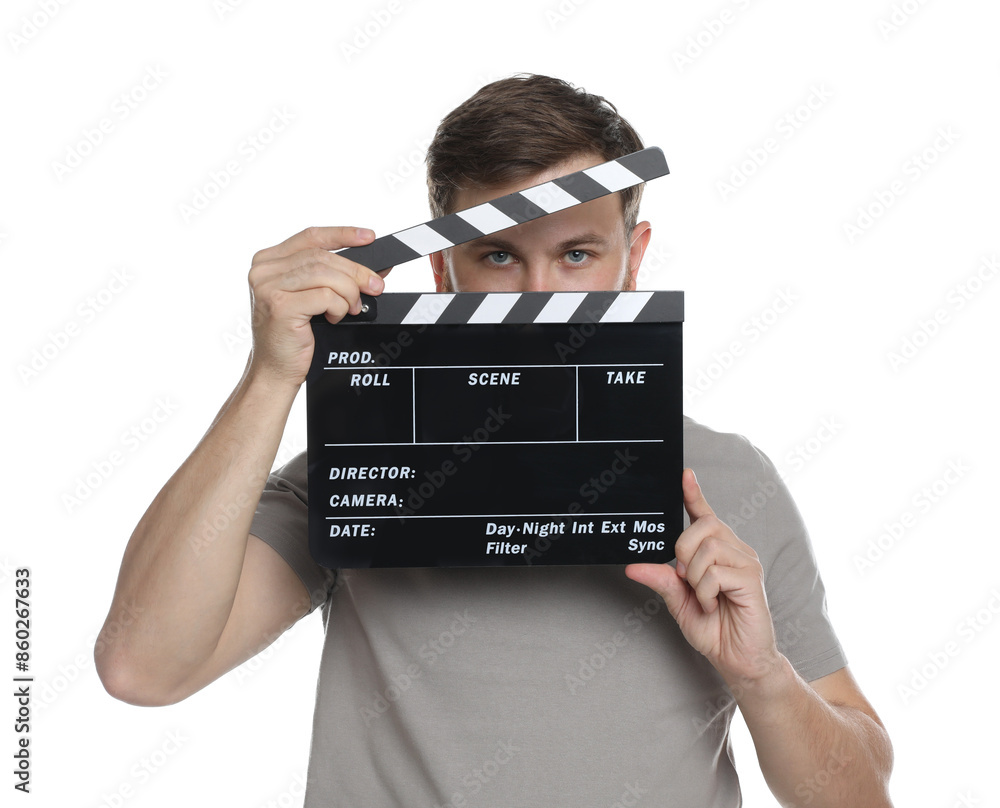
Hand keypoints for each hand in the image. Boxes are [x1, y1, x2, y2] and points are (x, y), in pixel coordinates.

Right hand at [246, 226, 390, 388]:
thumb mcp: (314, 299)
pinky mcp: (279, 305)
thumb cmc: (292, 336)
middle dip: (355, 271)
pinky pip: (325, 295)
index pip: (311, 237)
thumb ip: (335, 278)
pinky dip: (338, 307)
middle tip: (375, 286)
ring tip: (352, 308)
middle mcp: (264, 270)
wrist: (274, 370)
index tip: (368, 237)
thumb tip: (375, 269)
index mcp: (269, 261)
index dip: (342, 234)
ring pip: (325, 274)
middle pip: (322, 256)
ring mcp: (268, 287)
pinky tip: (335, 318)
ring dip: (348, 292)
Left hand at [625, 468, 781, 687]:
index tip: (684, 474)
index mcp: (718, 552)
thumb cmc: (714, 629)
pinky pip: (714, 572)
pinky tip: (714, 604)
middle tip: (687, 579)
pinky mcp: (751, 578)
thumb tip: (633, 566)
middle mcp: (735, 550)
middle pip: (702, 527)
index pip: (704, 515)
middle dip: (683, 552)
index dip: (693, 494)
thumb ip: (662, 580)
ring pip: (707, 549)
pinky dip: (705, 593)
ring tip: (705, 597)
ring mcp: (746, 562)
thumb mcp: (679, 602)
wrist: (739, 660)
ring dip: (695, 577)